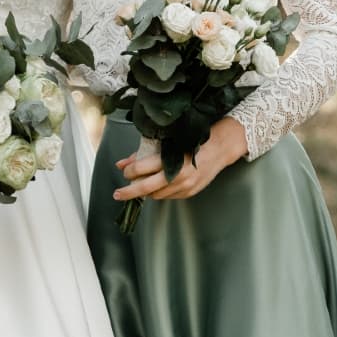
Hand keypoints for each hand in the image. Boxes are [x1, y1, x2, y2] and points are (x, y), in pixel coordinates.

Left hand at [113, 118, 248, 202]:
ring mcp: (184, 186)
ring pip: (156, 195)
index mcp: (171, 159)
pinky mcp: (189, 193)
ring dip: (145, 191)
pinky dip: (159, 191)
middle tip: (117, 194)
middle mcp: (177, 175)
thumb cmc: (193, 140)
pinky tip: (157, 185)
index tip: (124, 170)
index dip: (129, 171)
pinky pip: (168, 196)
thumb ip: (144, 154)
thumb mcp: (167, 143)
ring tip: (139, 185)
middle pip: (145, 188)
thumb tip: (122, 163)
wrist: (219, 149)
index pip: (141, 169)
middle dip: (128, 192)